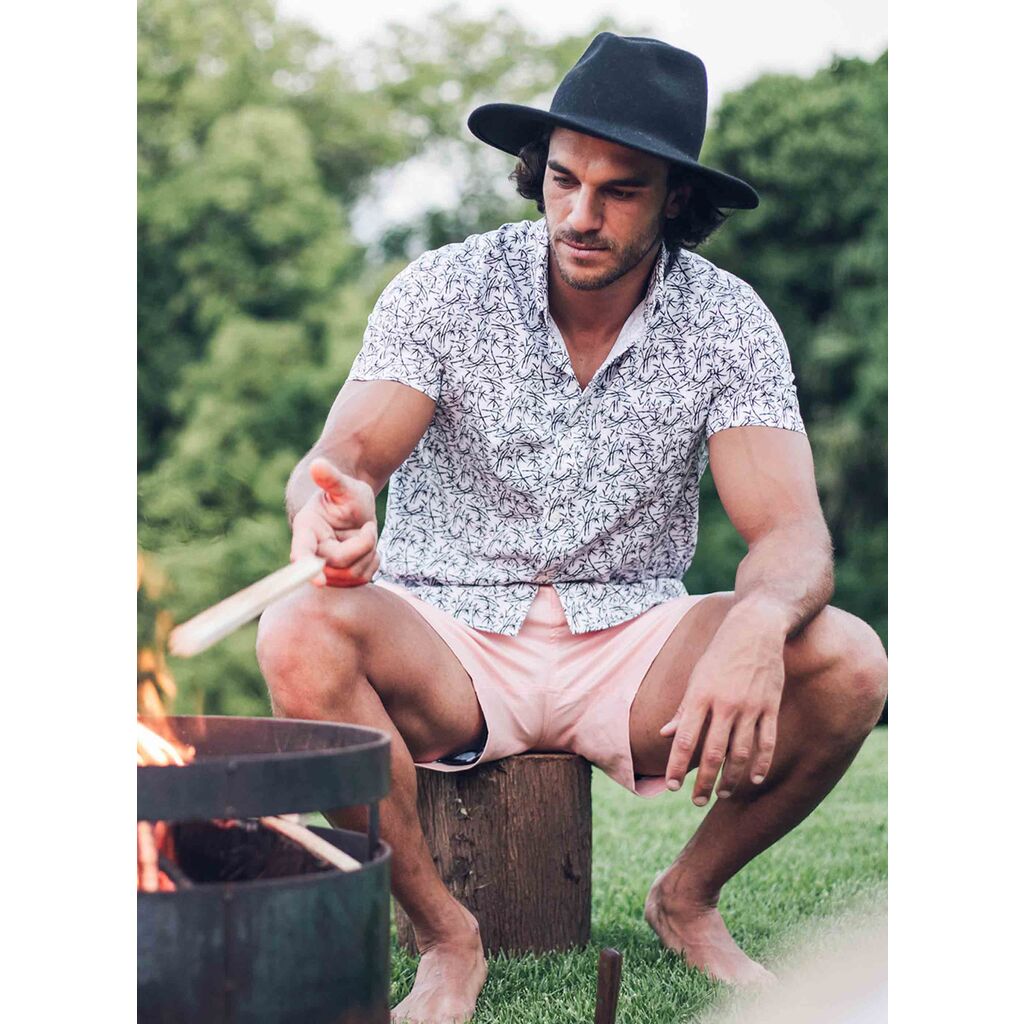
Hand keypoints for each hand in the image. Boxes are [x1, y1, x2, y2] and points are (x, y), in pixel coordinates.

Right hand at [290, 457, 379, 586]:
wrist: (355, 509)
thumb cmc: (347, 495)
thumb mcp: (343, 485)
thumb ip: (330, 478)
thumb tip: (317, 465)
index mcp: (306, 529)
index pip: (303, 551)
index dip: (307, 566)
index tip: (318, 581)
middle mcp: (313, 553)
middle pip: (339, 564)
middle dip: (362, 544)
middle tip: (368, 527)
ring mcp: (326, 569)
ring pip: (352, 574)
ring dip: (369, 553)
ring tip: (366, 535)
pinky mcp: (342, 579)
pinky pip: (363, 580)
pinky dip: (373, 562)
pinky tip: (369, 548)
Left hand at [659, 609, 785, 803]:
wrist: (755, 629)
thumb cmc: (719, 654)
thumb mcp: (696, 677)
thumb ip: (683, 709)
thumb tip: (665, 735)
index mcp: (700, 696)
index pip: (685, 739)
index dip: (677, 765)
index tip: (671, 786)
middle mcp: (724, 704)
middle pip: (713, 753)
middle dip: (703, 782)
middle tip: (696, 801)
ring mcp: (750, 706)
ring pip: (741, 753)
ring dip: (731, 779)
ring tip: (722, 794)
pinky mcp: (770, 706)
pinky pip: (767, 742)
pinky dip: (762, 764)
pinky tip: (755, 780)